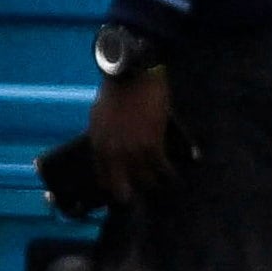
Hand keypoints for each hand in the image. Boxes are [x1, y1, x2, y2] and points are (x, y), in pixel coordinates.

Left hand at [86, 65, 176, 211]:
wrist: (131, 74)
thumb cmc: (115, 91)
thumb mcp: (99, 117)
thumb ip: (104, 137)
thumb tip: (112, 149)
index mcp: (97, 146)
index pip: (104, 178)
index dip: (115, 187)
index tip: (125, 190)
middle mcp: (112, 154)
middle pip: (122, 187)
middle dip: (132, 194)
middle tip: (143, 196)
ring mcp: (132, 151)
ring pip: (145, 180)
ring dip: (154, 184)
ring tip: (163, 185)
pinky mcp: (152, 144)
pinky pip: (162, 168)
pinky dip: (169, 173)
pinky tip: (174, 176)